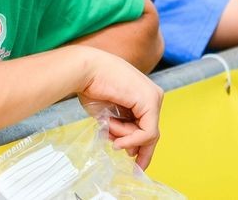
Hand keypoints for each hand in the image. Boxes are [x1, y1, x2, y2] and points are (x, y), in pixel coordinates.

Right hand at [76, 49, 162, 168]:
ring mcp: (153, 97)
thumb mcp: (109, 115)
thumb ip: (121, 129)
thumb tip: (131, 150)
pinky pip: (148, 133)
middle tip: (134, 168)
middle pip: (151, 133)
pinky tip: (119, 140)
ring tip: (108, 126)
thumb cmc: (91, 87)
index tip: (135, 164)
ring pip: (148, 134)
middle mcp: (152, 96)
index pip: (147, 127)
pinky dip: (133, 140)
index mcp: (142, 96)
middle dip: (139, 150)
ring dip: (125, 138)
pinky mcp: (150, 101)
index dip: (141, 146)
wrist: (84, 70)